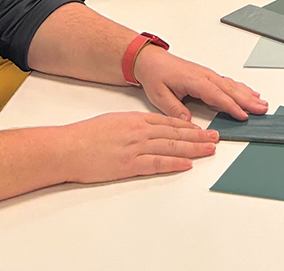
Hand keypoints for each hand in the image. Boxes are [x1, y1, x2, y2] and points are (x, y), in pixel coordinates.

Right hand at [58, 111, 219, 183]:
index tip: (203, 130)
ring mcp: (135, 148)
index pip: (170, 122)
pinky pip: (156, 164)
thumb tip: (148, 129)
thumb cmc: (85, 136)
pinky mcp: (128, 165)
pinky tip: (187, 164)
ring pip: (171, 147)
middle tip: (216, 138)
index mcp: (136, 120)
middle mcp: (140, 131)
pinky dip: (174, 164)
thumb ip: (133, 125)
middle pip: (176, 133)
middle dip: (198, 136)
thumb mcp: (114, 121)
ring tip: (209, 150)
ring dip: (193, 148)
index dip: (190, 127)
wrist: (66, 148)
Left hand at [132, 46, 269, 121]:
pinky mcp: (208, 76)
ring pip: (232, 85)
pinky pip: (228, 82)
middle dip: (248, 100)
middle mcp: (205, 76)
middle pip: (230, 89)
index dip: (231, 106)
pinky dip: (241, 88)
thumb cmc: (155, 75)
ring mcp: (208, 75)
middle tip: (262, 109)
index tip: (243, 115)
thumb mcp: (159, 95)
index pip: (217, 95)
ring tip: (262, 103)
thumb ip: (174, 109)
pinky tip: (250, 93)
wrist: (151, 60)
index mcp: (194, 80)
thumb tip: (188, 121)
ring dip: (248, 94)